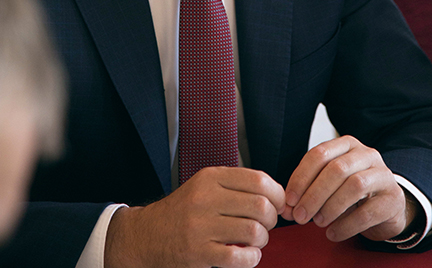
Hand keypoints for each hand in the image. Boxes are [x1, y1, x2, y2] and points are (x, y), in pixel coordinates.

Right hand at [104, 166, 285, 267]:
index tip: (278, 204)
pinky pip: (238, 257)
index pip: (258, 180)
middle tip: (267, 224)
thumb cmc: (184, 210)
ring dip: (262, 239)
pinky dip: (251, 258)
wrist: (148, 235)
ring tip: (256, 240)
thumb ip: (235, 185)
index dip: (277, 194)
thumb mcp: (205, 185)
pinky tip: (248, 256)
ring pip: (253, 231)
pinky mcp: (199, 253)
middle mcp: (205, 198)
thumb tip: (275, 194)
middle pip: (260, 205)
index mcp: (210, 178)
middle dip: (272, 218)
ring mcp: (201, 226)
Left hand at [281, 135, 417, 241]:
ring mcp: (383, 175)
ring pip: (354, 186)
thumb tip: (286, 208)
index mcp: (346, 144)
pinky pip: (368, 212)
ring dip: (331, 207)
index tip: (289, 200)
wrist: (387, 205)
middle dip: (314, 194)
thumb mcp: (330, 184)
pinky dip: (346, 225)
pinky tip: (333, 233)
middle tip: (300, 216)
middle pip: (336, 169)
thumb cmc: (351, 192)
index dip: (301, 177)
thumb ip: (308, 191)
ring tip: (318, 223)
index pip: (319, 154)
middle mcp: (366, 154)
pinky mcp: (393, 199)